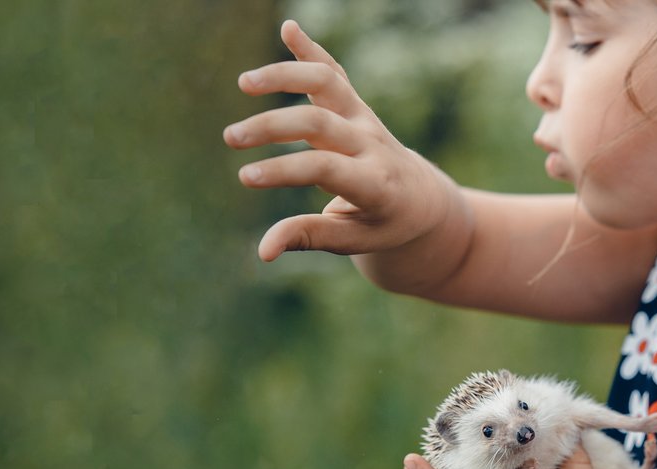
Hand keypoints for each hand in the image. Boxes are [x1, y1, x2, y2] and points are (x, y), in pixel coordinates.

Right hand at [224, 20, 464, 261]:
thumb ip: (308, 238)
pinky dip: (311, 49)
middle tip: (232, 138)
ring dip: (286, 76)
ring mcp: (365, 119)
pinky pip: (334, 72)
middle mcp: (371, 143)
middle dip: (272, 126)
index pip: (324, 167)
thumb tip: (262, 252)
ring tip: (244, 84)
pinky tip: (289, 29)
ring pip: (328, 83)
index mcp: (375, 182)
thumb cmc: (384, 225)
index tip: (245, 177)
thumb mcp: (353, 240)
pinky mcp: (357, 105)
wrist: (424, 200)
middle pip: (318, 121)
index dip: (283, 170)